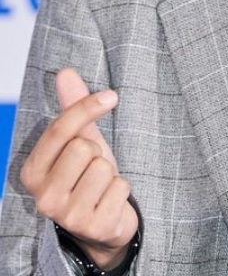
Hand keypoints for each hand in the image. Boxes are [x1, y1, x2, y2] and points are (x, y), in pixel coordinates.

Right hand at [20, 68, 137, 269]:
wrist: (102, 224)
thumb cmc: (87, 176)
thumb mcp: (80, 141)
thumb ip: (72, 108)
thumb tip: (65, 72)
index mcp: (33, 172)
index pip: (59, 129)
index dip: (87, 107)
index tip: (112, 95)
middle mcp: (44, 197)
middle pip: (84, 147)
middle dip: (98, 152)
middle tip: (93, 168)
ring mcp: (67, 216)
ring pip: (103, 167)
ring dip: (111, 172)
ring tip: (101, 185)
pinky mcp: (94, 227)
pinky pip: (121, 187)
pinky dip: (123, 189)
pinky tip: (110, 201)